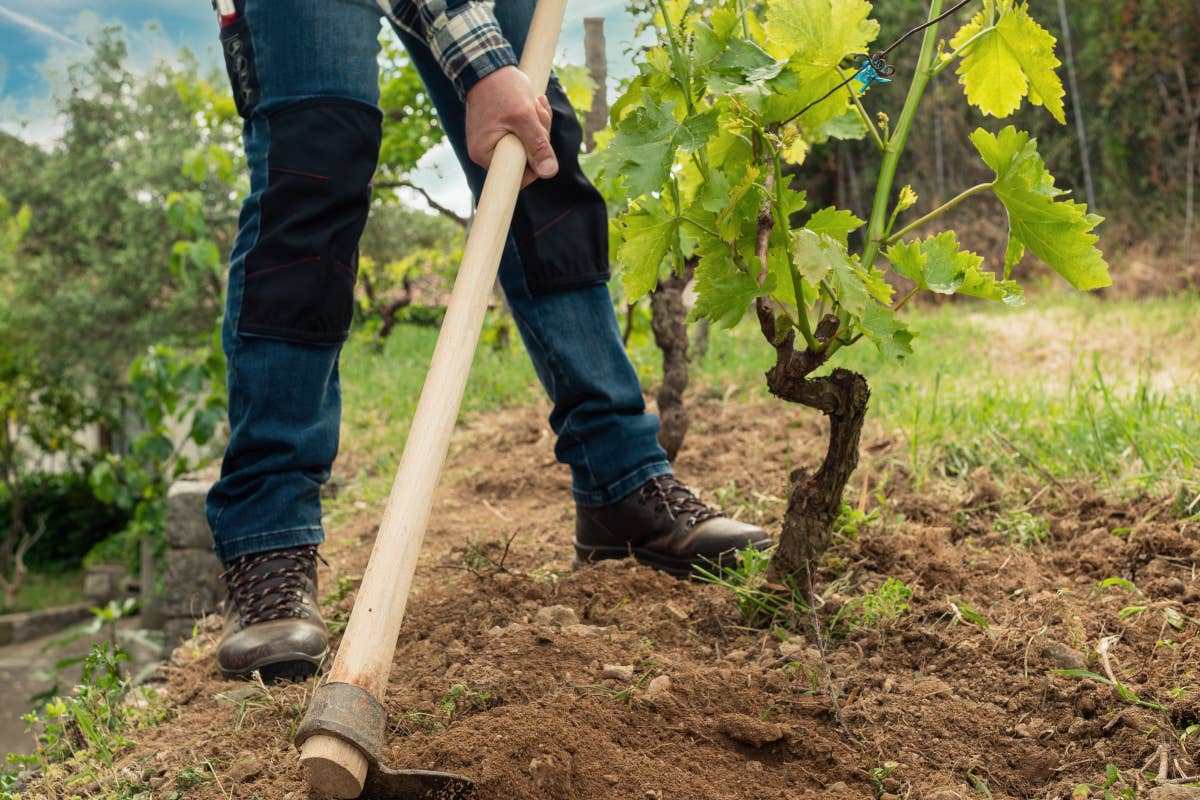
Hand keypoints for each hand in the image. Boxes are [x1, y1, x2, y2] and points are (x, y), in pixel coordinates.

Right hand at [465, 66, 556, 187]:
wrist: (487, 65)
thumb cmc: (501, 88)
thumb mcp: (524, 116)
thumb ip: (537, 145)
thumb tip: (549, 172)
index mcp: (485, 154)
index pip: (516, 177)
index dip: (536, 163)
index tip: (540, 138)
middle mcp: (485, 152)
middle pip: (525, 160)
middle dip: (539, 137)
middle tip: (538, 112)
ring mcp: (492, 141)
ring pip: (527, 145)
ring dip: (538, 126)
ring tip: (535, 103)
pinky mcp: (499, 131)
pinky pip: (522, 134)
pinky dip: (532, 121)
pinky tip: (533, 104)